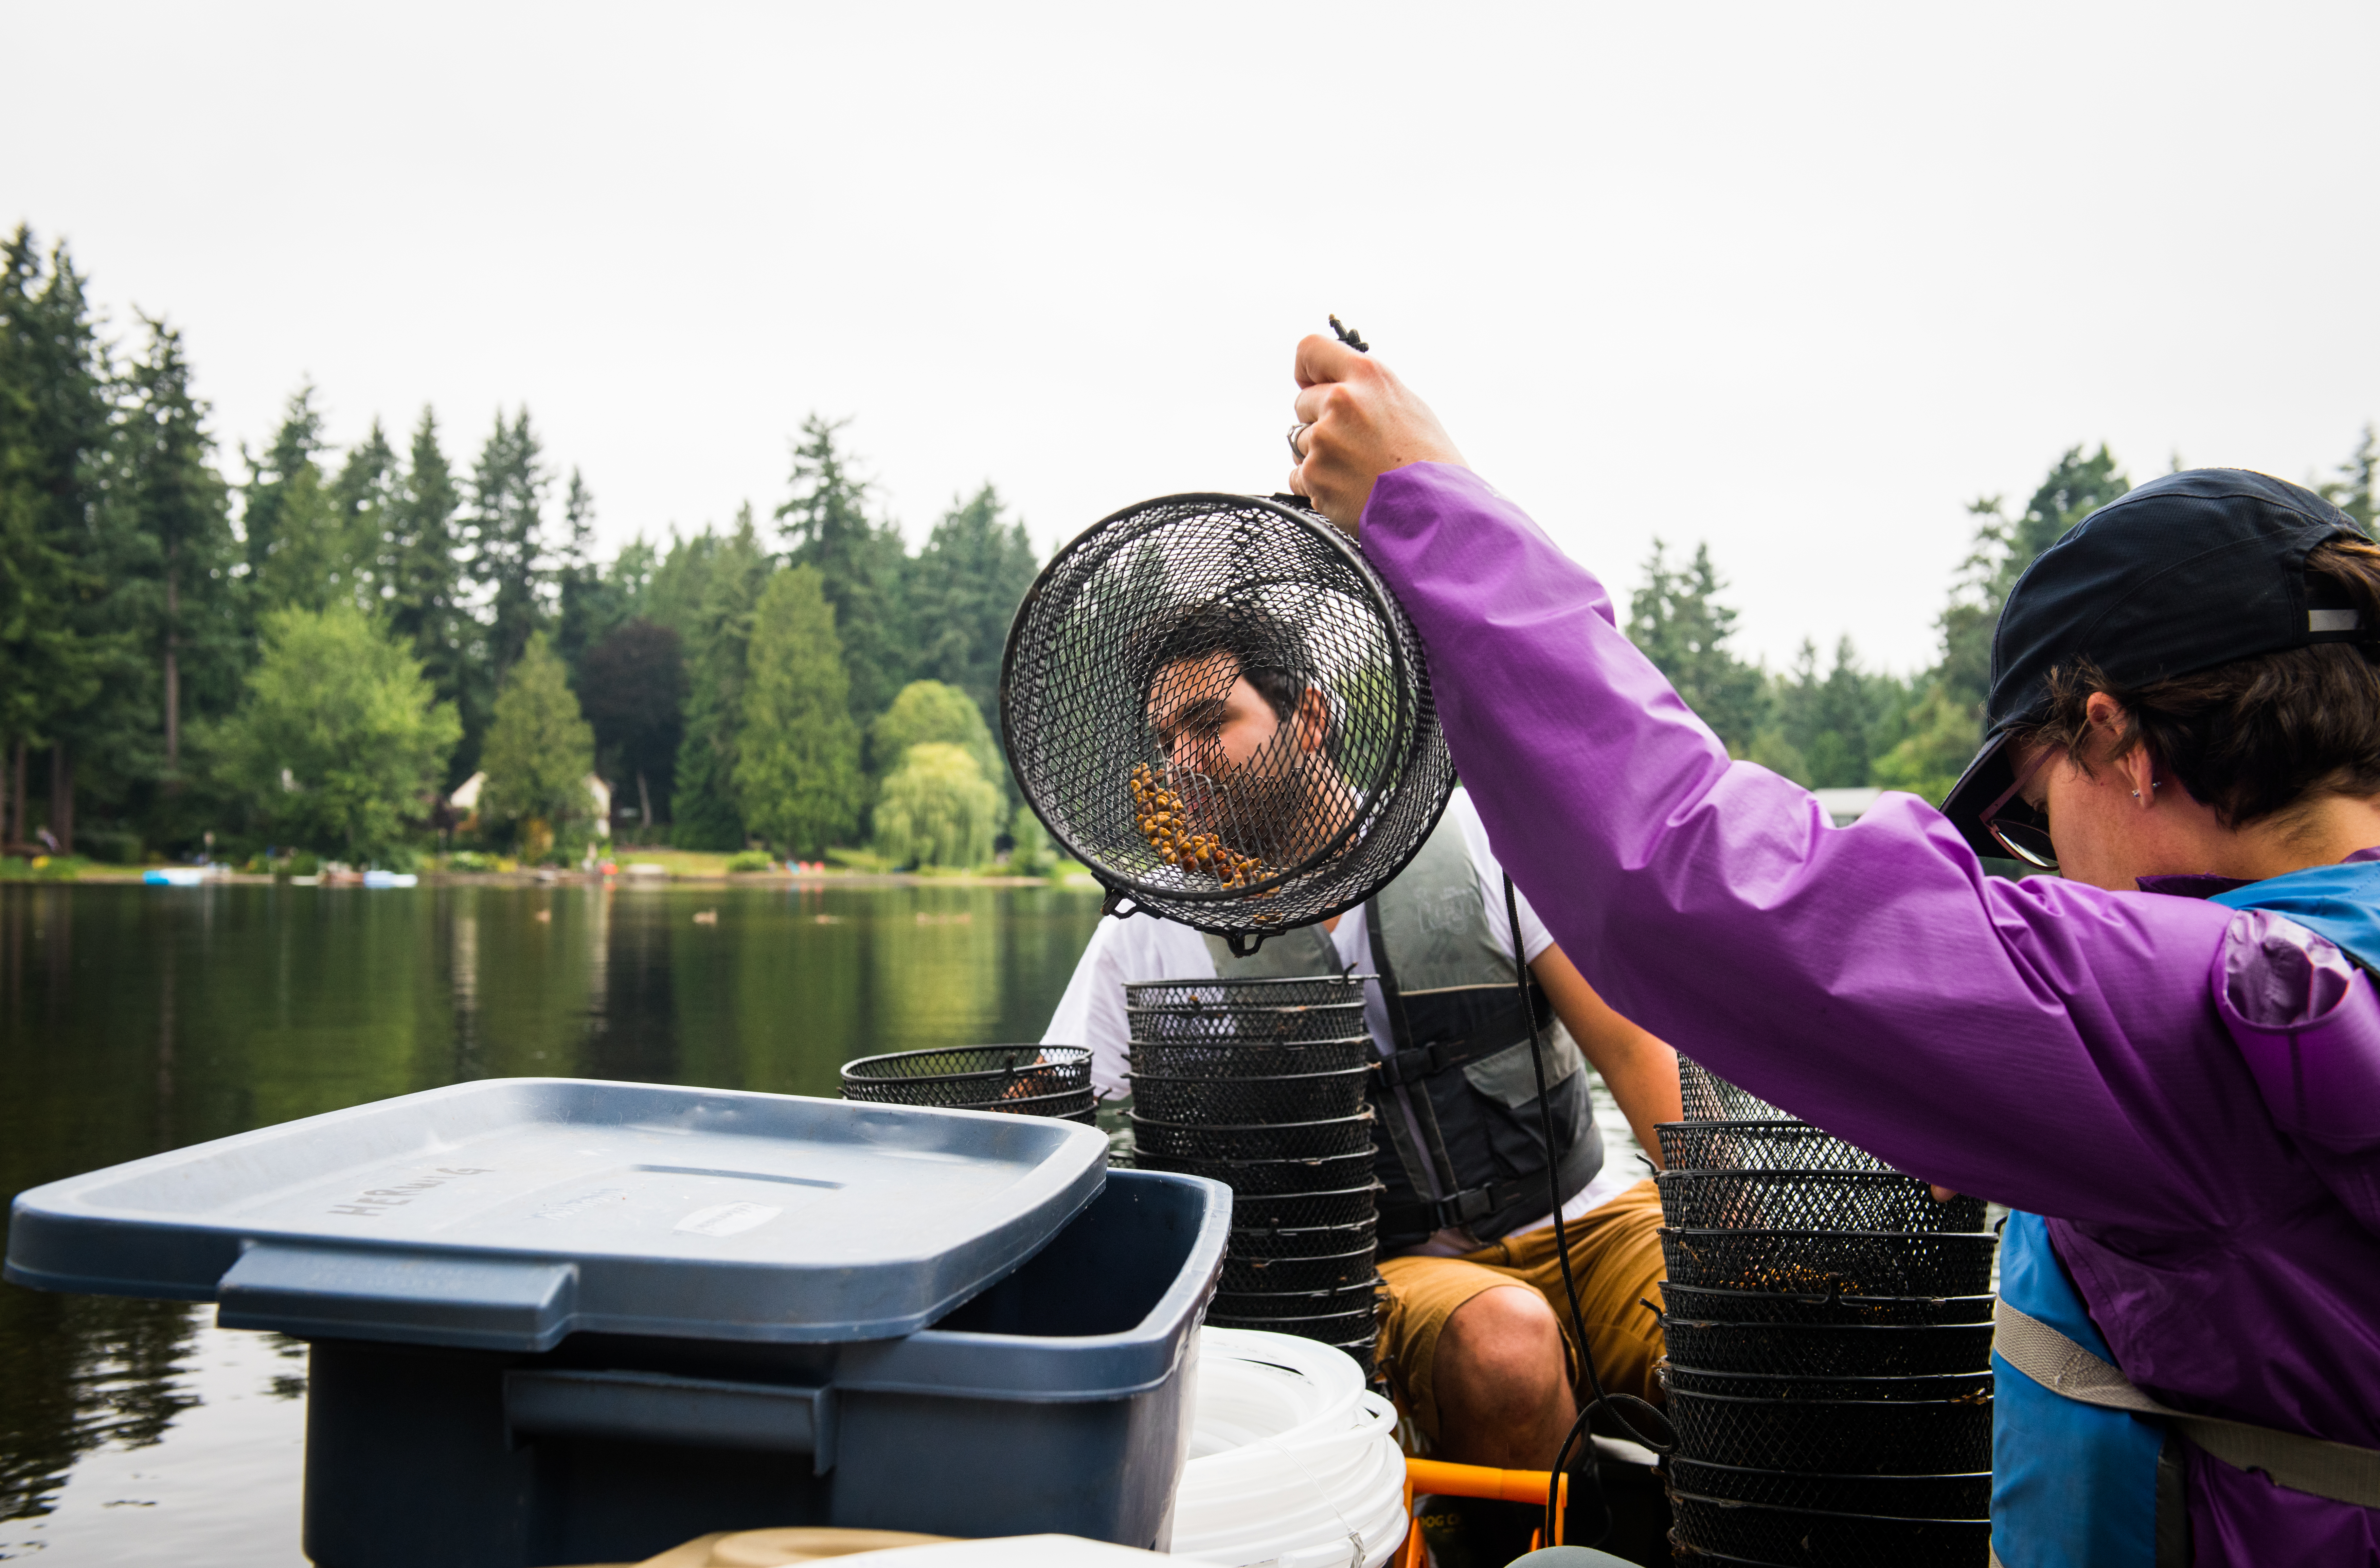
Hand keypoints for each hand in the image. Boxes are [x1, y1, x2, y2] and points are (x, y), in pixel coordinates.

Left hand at [1287, 334, 1465, 532]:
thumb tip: (1337, 390)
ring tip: (1358, 471)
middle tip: (1354, 444)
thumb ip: (1367, 392)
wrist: (1436, 512)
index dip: (1307, 370)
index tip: (1311, 384)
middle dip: (1319, 421)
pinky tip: (1349, 490)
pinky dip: (1317, 485)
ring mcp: (1324, 439)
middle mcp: (1341, 401)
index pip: (1311, 350)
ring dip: (1320, 455)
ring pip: (1300, 441)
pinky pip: (1299, 476)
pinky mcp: (1314, 475)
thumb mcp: (1408, 406)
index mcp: (1368, 376)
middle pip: (1303, 403)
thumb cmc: (1430, 463)